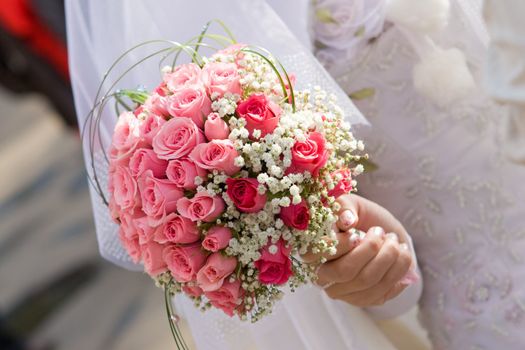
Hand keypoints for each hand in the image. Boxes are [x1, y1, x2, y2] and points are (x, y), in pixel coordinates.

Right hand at [303, 194, 417, 306]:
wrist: (376, 230)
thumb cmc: (356, 215)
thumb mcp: (349, 203)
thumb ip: (344, 206)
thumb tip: (347, 220)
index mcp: (310, 250)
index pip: (316, 255)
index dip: (339, 245)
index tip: (356, 233)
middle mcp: (321, 274)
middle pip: (344, 271)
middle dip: (370, 249)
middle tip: (382, 233)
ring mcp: (341, 290)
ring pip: (366, 282)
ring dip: (389, 259)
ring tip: (396, 242)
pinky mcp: (361, 299)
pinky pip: (380, 294)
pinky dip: (397, 273)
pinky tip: (402, 258)